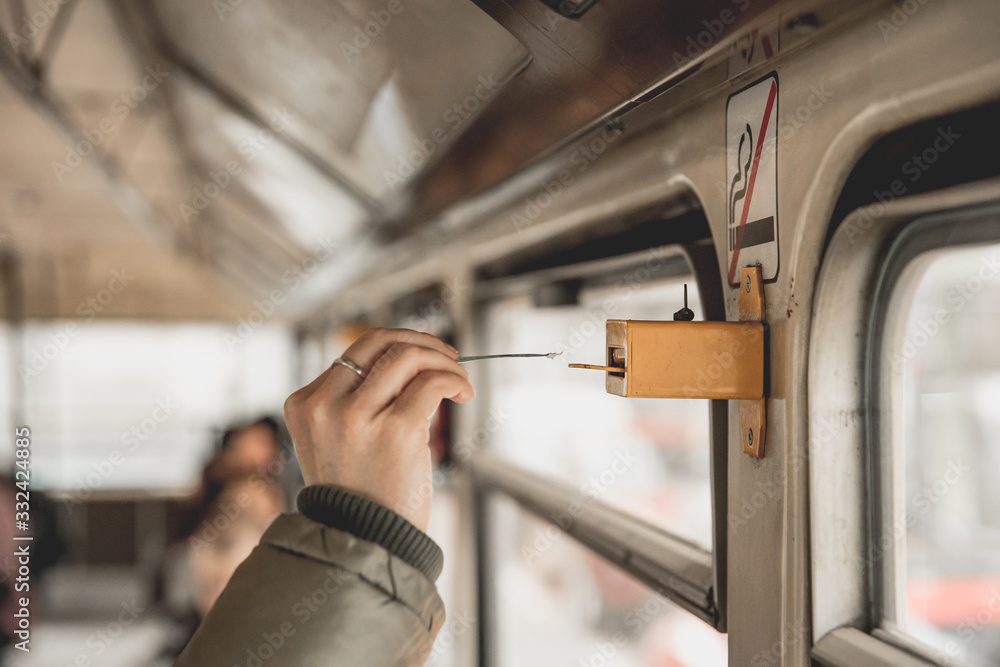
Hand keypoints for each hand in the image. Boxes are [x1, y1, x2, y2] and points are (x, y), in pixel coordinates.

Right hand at [283, 328, 474, 531]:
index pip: (357, 350)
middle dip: (421, 341)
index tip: (424, 356)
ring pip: (407, 356)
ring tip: (460, 381)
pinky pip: (431, 383)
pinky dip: (454, 380)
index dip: (398, 344)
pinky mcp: (394, 432)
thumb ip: (358, 399)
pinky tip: (463, 393)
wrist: (365, 543)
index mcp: (304, 403)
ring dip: (444, 361)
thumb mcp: (338, 439)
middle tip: (448, 356)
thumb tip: (411, 358)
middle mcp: (324, 406)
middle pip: (379, 341)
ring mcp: (356, 417)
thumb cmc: (360, 493)